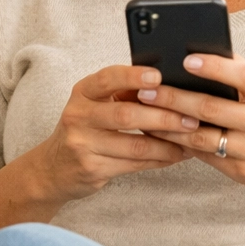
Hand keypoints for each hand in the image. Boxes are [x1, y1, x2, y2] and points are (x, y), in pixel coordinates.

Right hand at [29, 65, 199, 202]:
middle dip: (163, 117)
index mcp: (83, 92)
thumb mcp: (94, 104)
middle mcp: (78, 116)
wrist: (53, 167)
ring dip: (167, 144)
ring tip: (190, 140)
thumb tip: (169, 85)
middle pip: (127, 115)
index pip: (108, 78)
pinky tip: (176, 155)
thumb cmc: (84, 128)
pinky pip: (134, 164)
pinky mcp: (92, 169)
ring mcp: (83, 144)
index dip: (134, 76)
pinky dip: (159, 160)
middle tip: (191, 118)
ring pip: (134, 145)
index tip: (159, 76)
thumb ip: (122, 94)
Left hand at [140, 54, 244, 203]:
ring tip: (144, 112)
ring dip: (168, 123)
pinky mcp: (242, 171)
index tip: (187, 60)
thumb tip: (207, 52)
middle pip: (212, 108)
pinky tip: (161, 132)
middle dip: (175, 97)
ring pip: (202, 136)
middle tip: (146, 89)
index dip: (215, 67)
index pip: (244, 76)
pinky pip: (204, 155)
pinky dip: (180, 143)